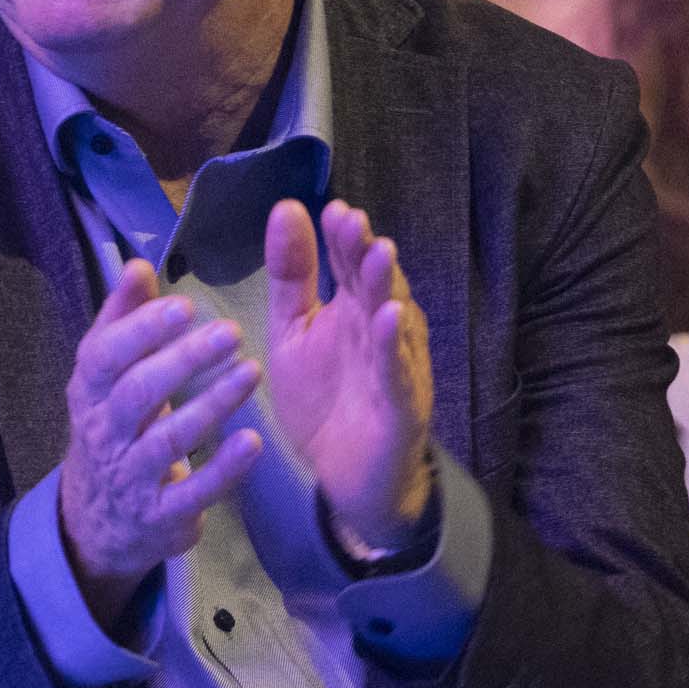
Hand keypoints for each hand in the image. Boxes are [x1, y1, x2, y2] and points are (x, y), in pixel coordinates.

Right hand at [57, 263, 262, 610]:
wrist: (99, 522)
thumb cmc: (114, 428)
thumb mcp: (107, 377)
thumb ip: (123, 320)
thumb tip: (137, 266)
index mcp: (88, 392)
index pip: (104, 356)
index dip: (141, 330)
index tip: (184, 306)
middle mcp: (104, 433)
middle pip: (137, 393)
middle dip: (183, 360)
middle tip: (231, 332)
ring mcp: (131, 478)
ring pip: (167, 439)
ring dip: (211, 404)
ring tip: (251, 372)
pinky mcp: (162, 515)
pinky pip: (193, 493)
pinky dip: (222, 469)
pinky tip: (252, 442)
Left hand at [262, 198, 434, 556]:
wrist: (340, 480)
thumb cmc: (321, 401)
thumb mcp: (293, 332)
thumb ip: (291, 276)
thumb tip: (286, 207)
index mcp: (353, 309)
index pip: (350, 264)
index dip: (343, 238)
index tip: (332, 210)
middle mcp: (380, 330)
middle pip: (376, 284)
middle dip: (366, 252)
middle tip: (353, 221)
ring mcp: (396, 366)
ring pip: (394, 321)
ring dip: (388, 288)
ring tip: (380, 254)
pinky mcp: (402, 405)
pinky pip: (398, 371)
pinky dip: (394, 346)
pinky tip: (389, 318)